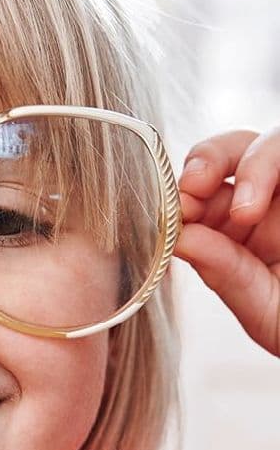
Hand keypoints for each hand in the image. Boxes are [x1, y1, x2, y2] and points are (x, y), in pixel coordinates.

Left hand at [174, 127, 279, 356]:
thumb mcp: (264, 308)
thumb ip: (225, 273)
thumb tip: (180, 238)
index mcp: (241, 225)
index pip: (205, 186)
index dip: (186, 187)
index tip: (178, 209)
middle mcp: (272, 200)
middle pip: (238, 147)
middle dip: (210, 158)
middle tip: (195, 189)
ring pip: (276, 141)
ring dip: (256, 165)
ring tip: (246, 212)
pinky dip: (278, 164)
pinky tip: (267, 207)